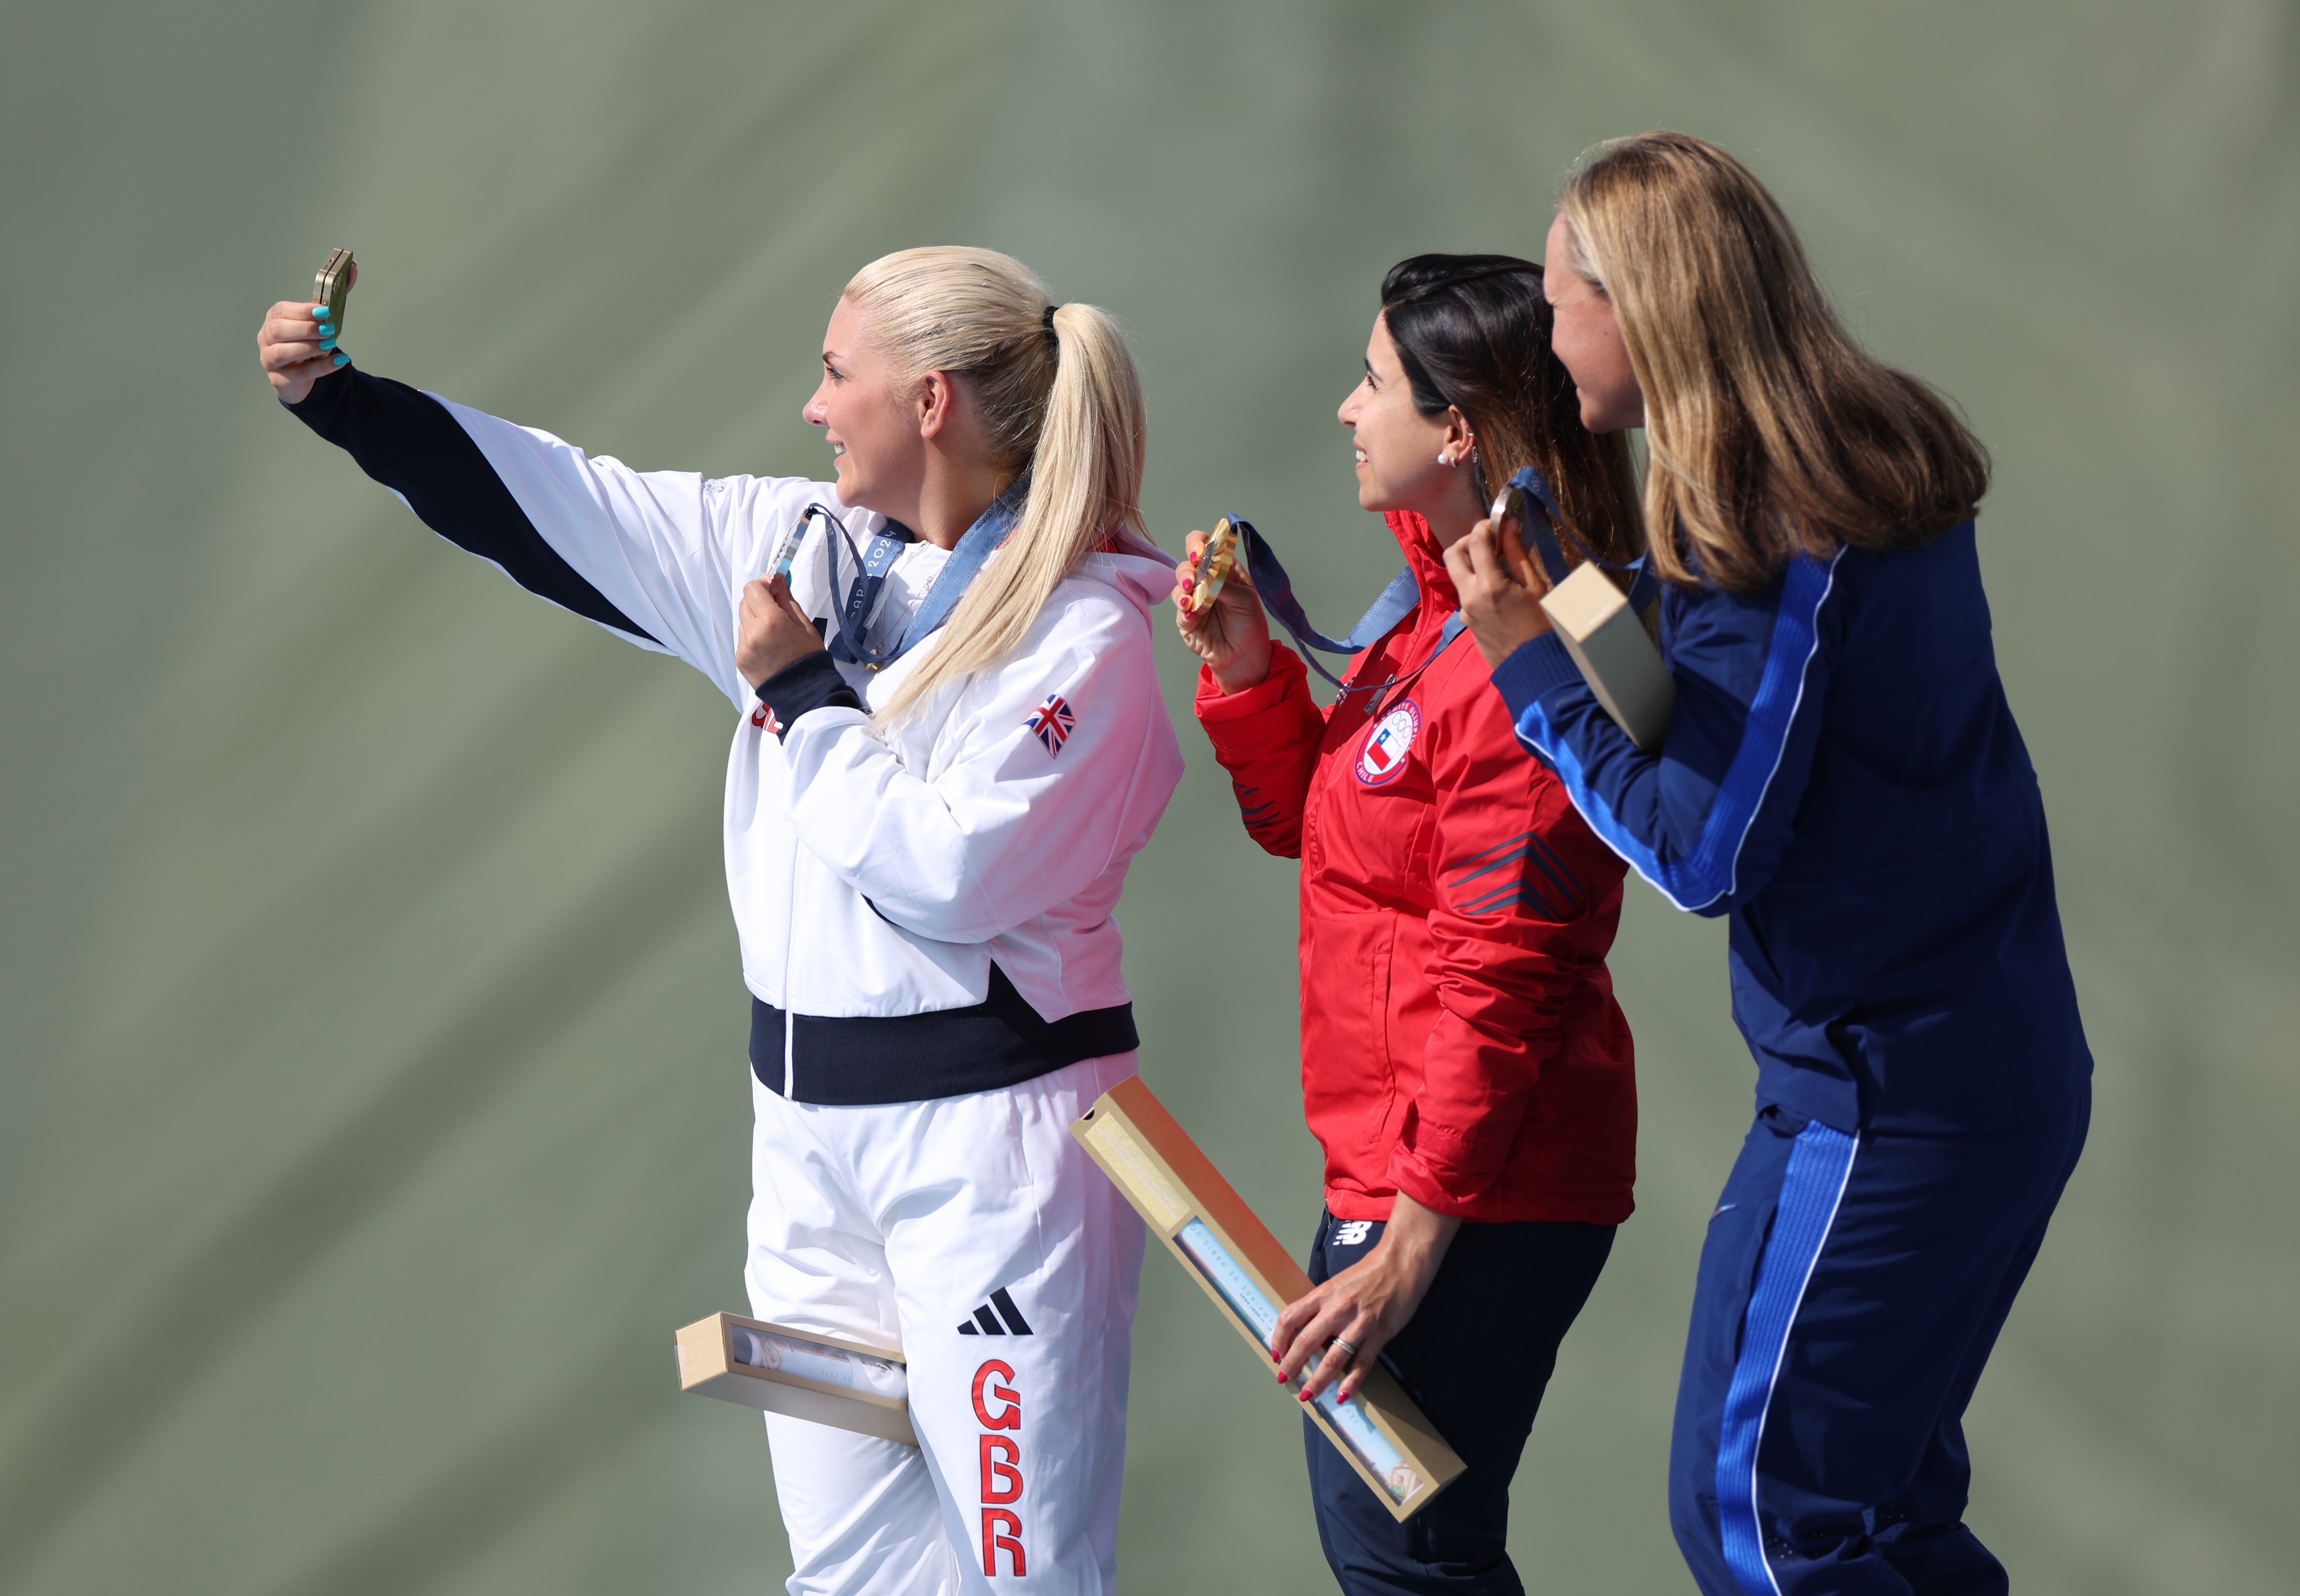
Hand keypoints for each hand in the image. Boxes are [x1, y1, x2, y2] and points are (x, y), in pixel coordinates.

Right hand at [257, 258, 355, 404]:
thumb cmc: (308, 343)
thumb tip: (352, 269)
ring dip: (309, 347)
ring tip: (331, 344)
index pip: (282, 311)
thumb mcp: (319, 322)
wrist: (301, 376)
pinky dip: (321, 367)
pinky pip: (299, 374)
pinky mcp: (280, 379)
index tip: (324, 311)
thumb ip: (334, 297)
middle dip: (305, 329)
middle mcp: (266, 337)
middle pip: (278, 330)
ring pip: (282, 352)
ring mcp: (269, 359)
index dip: (302, 310)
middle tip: (329, 330)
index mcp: (275, 318)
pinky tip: (339, 361)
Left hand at [737, 574, 824, 687]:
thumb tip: (777, 580)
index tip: (773, 588)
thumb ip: (786, 600)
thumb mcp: (804, 625)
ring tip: (773, 635)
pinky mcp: (740, 659)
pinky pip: (743, 638)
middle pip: (745, 602)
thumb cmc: (808, 657)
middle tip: (775, 610)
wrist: (803, 692)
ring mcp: (743, 647)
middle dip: (758, 602)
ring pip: (743, 621)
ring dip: (755, 620)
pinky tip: (768, 648)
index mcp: (771, 621)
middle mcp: (752, 633)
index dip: (763, 585)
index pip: (753, 589)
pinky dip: (753, 637)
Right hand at [1172, 529, 1271, 693]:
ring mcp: (1194, 600)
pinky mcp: (1186, 619)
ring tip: (1191, 601)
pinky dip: (1183, 611)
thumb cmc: (1249, 624)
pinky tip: (1191, 615)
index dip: (1198, 544)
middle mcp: (1206, 581)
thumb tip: (1203, 572)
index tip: (1199, 552)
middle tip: (1193, 579)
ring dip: (1183, 590)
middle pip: (1187, 564)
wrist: (1244, 656)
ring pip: (1179, 586)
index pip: (1205, 546)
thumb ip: (1224, 583)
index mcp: (1223, 569)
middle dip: (1187, 569)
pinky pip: (1179, 610)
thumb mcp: (1245, 599)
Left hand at [1270, 1193, 1460, 1404]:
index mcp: (1323, 1293)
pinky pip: (1362, 1362)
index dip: (1278, 1339)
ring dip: (1318, 1380)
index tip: (1275, 1353)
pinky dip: (1352, 1382)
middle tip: (1284, 1378)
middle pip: (1306, 1341)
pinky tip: (1343, 1395)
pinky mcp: (1380, 1332)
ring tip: (1309, 1394)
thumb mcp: (1337, 1283)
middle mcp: (1338, 1308)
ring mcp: (1360, 1322)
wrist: (1401, 1262)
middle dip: (1292, 1364)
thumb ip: (1321, 1305)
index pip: (1290, 1318)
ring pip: (1333, 1357)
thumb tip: (1303, 1329)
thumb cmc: (1368, 1272)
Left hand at [1445, 511, 1553, 669]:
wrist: (1532, 665)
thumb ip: (1517, 553)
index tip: (1496, 524)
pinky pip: (1465, 594)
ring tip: (1495, 564)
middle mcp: (1470, 596)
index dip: (1484, 526)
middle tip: (1487, 541)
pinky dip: (1475, 582)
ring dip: (1470, 562)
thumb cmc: (1542, 624)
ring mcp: (1464, 610)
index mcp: (1489, 585)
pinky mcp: (1465, 621)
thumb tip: (1508, 525)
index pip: (1475, 541)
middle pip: (1452, 554)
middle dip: (1467, 541)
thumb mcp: (1535, 586)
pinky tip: (1496, 588)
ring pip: (1456, 574)